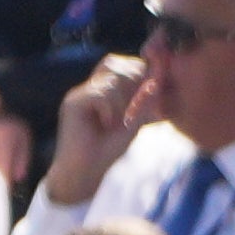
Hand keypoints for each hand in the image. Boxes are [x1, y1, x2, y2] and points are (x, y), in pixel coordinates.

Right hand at [42, 54, 154, 206]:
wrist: (84, 171)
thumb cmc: (107, 150)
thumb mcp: (132, 124)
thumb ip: (143, 106)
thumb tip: (161, 89)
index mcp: (101, 89)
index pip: (120, 64)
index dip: (138, 71)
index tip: (151, 90)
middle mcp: (88, 87)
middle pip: (112, 63)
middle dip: (133, 81)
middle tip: (135, 107)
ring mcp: (79, 93)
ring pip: (110, 78)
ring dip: (123, 99)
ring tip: (120, 120)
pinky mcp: (73, 102)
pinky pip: (101, 94)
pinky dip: (111, 109)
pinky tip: (107, 124)